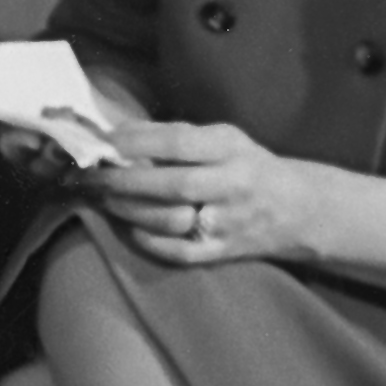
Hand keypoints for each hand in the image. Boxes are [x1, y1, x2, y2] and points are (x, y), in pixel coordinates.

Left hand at [90, 115, 314, 266]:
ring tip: (100, 197)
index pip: (178, 143)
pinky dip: (148, 240)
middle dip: (122, 179)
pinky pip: (178, 252)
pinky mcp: (223, 252)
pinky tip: (126, 225)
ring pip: (171, 219)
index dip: (136, 142)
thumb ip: (177, 136)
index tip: (101, 141)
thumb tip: (118, 133)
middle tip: (85, 175)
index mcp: (231, 149)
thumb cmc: (248, 165)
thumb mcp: (223, 138)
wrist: (300, 210)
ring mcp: (228, 222)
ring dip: (128, 209)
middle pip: (171, 184)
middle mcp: (232, 185)